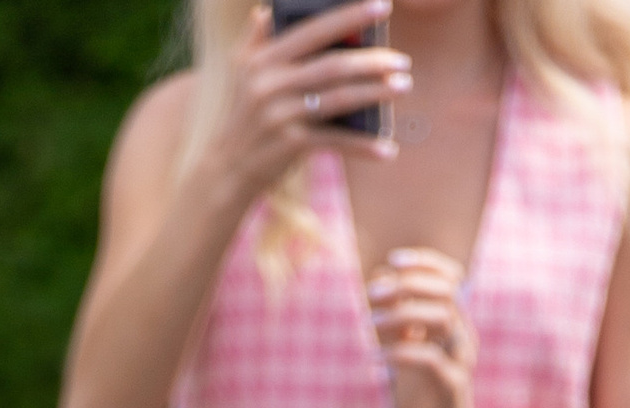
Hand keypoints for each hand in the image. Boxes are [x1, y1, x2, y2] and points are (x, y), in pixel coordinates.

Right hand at [221, 0, 407, 199]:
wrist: (226, 169)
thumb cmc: (243, 116)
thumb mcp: (240, 72)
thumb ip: (256, 39)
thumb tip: (267, 10)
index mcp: (263, 59)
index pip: (314, 30)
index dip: (349, 17)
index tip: (382, 8)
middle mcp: (270, 84)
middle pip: (332, 65)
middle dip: (372, 60)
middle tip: (402, 61)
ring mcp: (280, 115)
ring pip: (338, 99)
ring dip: (375, 93)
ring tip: (402, 86)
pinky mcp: (289, 145)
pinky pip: (335, 141)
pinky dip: (363, 146)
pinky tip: (387, 149)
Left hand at [365, 248, 490, 407]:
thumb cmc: (422, 391)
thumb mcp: (407, 348)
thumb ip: (397, 317)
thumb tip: (378, 276)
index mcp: (453, 321)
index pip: (450, 277)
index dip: (425, 263)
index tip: (393, 261)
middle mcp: (461, 334)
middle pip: (447, 291)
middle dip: (407, 285)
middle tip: (371, 294)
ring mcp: (460, 359)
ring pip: (441, 318)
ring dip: (400, 315)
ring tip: (369, 325)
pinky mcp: (452, 386)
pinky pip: (429, 359)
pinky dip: (399, 353)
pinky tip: (375, 361)